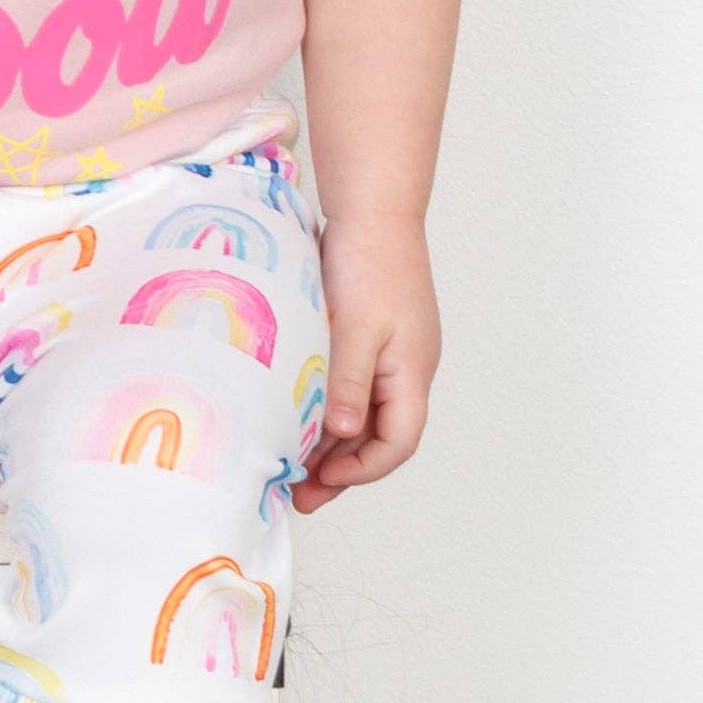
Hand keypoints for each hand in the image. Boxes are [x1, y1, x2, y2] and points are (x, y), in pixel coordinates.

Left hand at [291, 211, 440, 511]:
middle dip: (340, 468)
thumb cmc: (370, 262)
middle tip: (298, 493)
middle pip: (378, 436)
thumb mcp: (356, 328)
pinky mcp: (369, 339)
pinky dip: (326, 408)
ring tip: (289, 465)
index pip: (398, 442)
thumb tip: (342, 435)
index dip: (362, 469)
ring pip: (361, 414)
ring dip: (330, 442)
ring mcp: (389, 355)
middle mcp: (406, 370)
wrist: (372, 209)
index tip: (322, 479)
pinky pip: (350, 387)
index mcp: (413, 372)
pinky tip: (295, 417)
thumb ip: (348, 383)